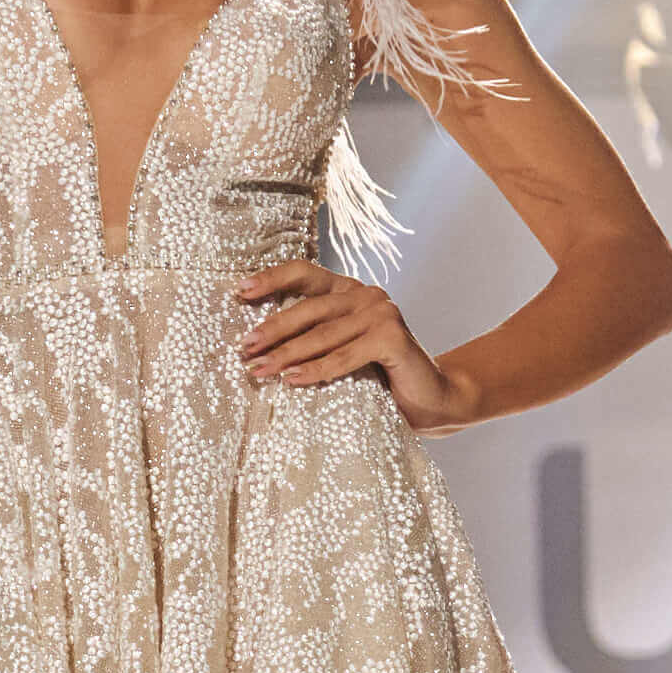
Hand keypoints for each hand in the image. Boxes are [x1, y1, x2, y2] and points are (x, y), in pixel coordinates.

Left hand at [233, 265, 479, 435]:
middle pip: (308, 308)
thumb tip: (257, 345)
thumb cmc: (379, 378)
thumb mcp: (341, 350)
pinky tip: (291, 380)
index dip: (272, 278)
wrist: (431, 400)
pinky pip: (343, 357)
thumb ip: (314, 337)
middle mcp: (366, 294)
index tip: (240, 291)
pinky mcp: (392, 337)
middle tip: (244, 349)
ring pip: (322, 335)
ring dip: (286, 355)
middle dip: (272, 330)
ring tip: (259, 370)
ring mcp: (382, 312)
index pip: (305, 273)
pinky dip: (315, 370)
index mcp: (349, 290)